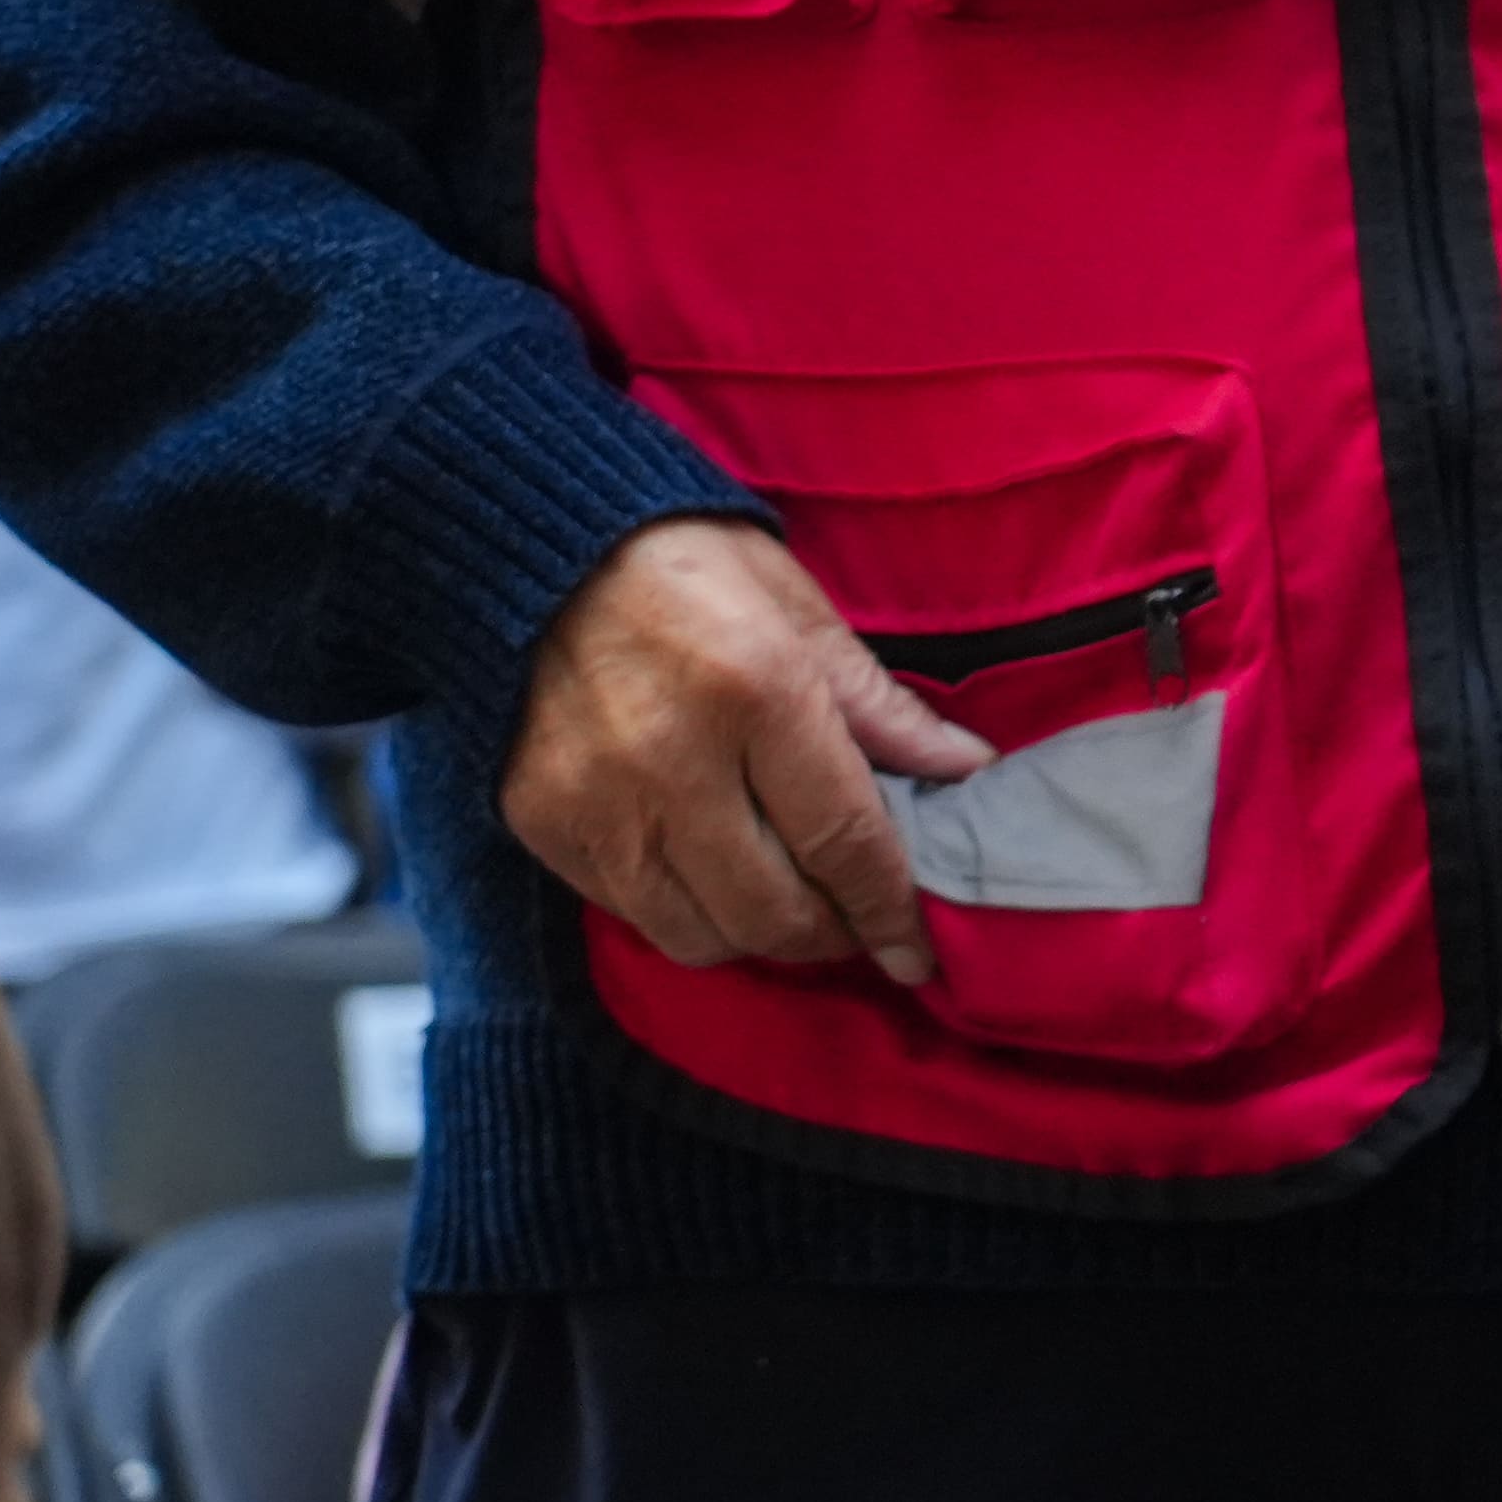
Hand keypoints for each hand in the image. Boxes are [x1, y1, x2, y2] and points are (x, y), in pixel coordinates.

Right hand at [502, 518, 987, 987]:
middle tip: (858, 923)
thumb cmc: (688, 565)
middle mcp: (674, 761)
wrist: (536, 548)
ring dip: (759, 937)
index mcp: (759, 692)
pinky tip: (714, 878)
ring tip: (792, 905)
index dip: (889, 910)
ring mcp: (598, 802)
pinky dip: (686, 914)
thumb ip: (881, 707)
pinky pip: (631, 913)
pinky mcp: (543, 823)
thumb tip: (965, 769)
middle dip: (831, 936)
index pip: (843, 841)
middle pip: (772, 911)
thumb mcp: (802, 611)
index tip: (917, 952)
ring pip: (699, 934)